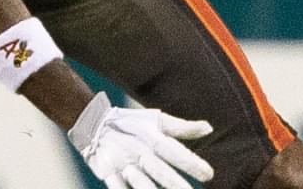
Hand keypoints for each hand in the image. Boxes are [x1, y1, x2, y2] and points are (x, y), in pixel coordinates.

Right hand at [68, 93, 213, 188]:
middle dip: (176, 185)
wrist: (94, 123)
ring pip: (140, 183)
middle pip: (160, 171)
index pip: (174, 152)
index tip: (208, 175)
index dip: (191, 163)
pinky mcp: (108, 175)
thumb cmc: (131, 124)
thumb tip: (209, 128)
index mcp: (152, 138)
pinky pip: (118, 188)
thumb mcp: (156, 121)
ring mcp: (123, 165)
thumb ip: (182, 128)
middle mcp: (139, 152)